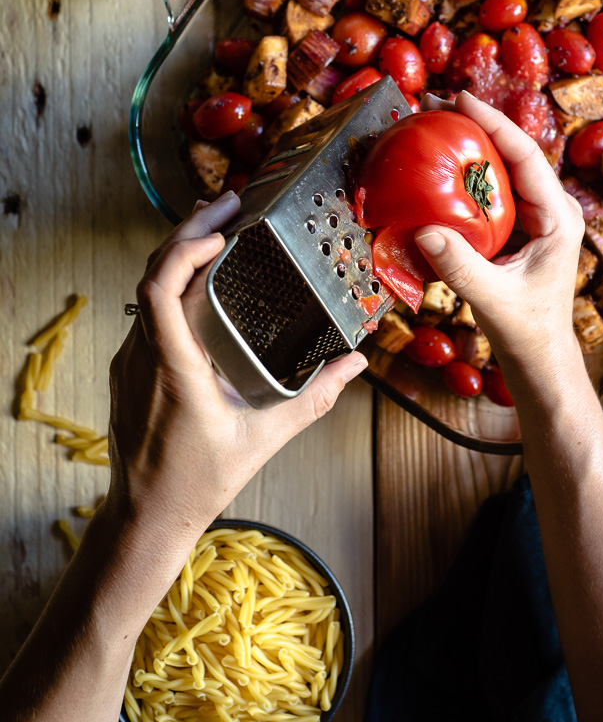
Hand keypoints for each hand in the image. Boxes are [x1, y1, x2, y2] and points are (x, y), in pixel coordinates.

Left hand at [107, 192, 366, 549]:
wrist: (144, 518)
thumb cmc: (197, 483)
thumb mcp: (263, 439)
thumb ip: (313, 400)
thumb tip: (353, 365)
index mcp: (173, 368)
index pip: (159, 290)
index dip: (183, 250)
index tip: (219, 231)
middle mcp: (142, 356)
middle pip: (152, 275)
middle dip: (187, 232)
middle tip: (227, 203)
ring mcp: (130, 361)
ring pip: (146, 290)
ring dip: (178, 254)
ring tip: (216, 228)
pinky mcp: (130, 368)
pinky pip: (147, 311)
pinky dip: (173, 282)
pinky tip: (201, 278)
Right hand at [414, 92, 584, 399]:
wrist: (538, 356)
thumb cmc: (527, 332)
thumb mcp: (492, 299)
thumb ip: (460, 267)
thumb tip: (424, 231)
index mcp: (560, 218)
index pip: (527, 156)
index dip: (496, 124)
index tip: (463, 101)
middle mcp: (553, 210)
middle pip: (516, 153)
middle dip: (479, 126)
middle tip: (437, 107)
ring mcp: (539, 218)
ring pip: (505, 169)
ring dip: (474, 146)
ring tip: (438, 126)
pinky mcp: (522, 227)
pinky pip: (495, 190)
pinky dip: (470, 174)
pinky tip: (444, 166)